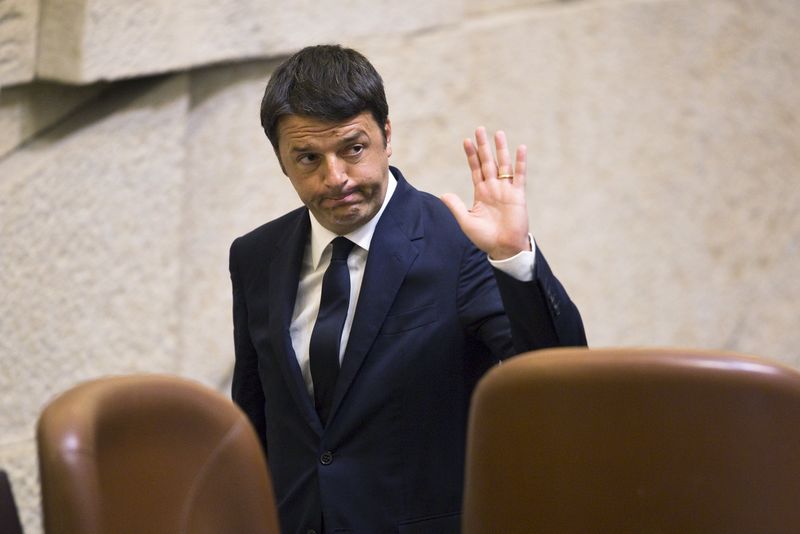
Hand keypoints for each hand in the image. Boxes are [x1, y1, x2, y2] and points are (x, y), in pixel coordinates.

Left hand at [441, 127, 529, 259]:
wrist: (503, 248)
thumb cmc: (485, 237)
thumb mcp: (466, 221)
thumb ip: (456, 207)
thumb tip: (443, 194)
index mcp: (481, 193)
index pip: (475, 169)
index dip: (471, 155)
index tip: (466, 141)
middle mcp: (493, 188)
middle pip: (488, 162)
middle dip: (483, 146)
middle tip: (480, 129)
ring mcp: (506, 190)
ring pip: (503, 165)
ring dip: (501, 149)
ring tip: (498, 133)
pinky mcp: (518, 195)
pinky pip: (519, 175)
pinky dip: (520, 162)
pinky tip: (520, 148)